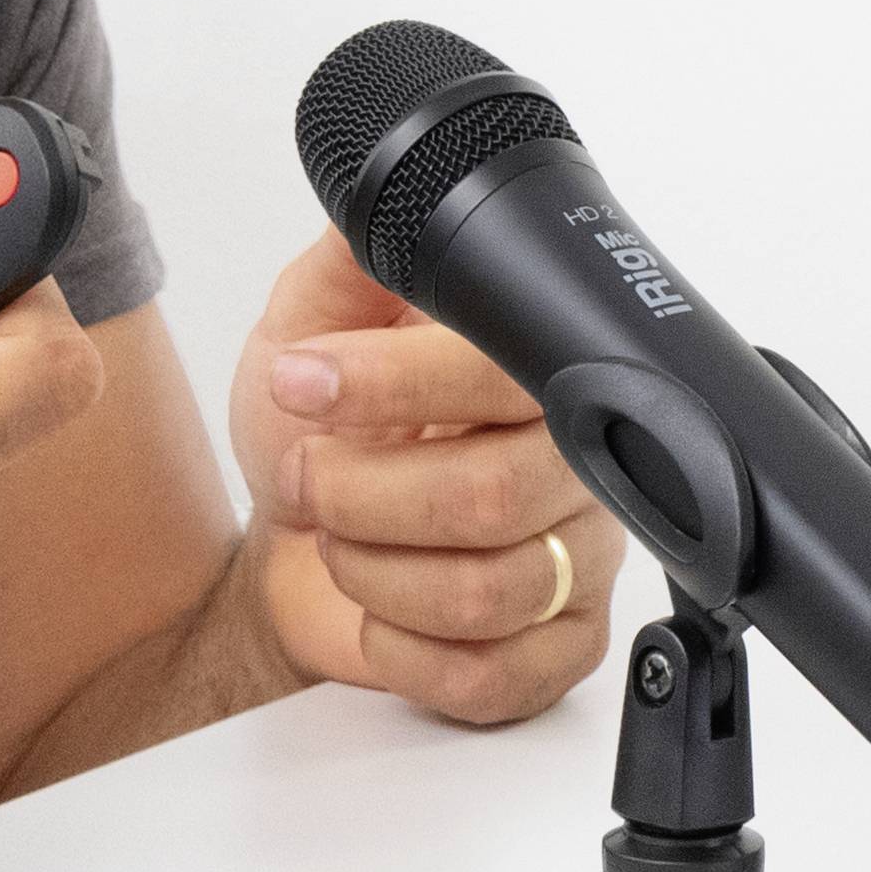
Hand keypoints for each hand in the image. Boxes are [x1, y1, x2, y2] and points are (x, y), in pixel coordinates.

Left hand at [224, 229, 625, 724]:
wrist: (292, 546)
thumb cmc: (318, 432)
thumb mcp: (309, 321)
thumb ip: (353, 257)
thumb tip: (380, 196)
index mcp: (531, 372)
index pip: (497, 373)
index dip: (390, 385)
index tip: (303, 382)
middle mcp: (578, 463)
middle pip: (493, 495)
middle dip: (360, 493)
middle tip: (308, 476)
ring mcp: (578, 563)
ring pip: (488, 592)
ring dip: (372, 570)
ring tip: (339, 539)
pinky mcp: (557, 652)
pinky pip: (493, 675)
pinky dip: (402, 649)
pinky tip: (379, 611)